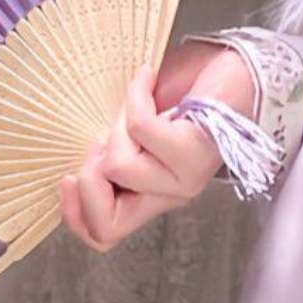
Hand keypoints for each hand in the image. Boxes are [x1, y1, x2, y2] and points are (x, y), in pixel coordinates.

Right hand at [57, 43, 253, 254]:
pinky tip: (147, 79)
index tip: (67, 178)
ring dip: (117, 125)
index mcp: (152, 194)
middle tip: (105, 139)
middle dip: (88, 179)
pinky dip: (135, 95)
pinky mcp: (194, 150)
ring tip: (140, 102)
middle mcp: (170, 194)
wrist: (236, 67)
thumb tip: (85, 158)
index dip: (75, 216)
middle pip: (107, 224)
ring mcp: (185, 177)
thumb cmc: (187, 94)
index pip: (105, 234)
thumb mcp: (135, 129)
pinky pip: (140, 129)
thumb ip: (112, 150)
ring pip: (118, 166)